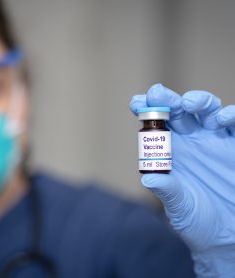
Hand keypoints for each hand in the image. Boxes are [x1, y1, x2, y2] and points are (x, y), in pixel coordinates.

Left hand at [130, 84, 234, 276]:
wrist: (227, 236)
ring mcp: (214, 142)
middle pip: (178, 111)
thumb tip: (149, 177)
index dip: (145, 111)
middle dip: (166, 99)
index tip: (136, 103)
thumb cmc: (198, 221)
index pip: (155, 126)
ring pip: (206, 110)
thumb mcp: (179, 206)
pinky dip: (230, 115)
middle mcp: (191, 142)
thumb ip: (168, 190)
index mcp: (170, 153)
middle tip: (157, 94)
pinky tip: (222, 119)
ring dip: (197, 101)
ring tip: (188, 103)